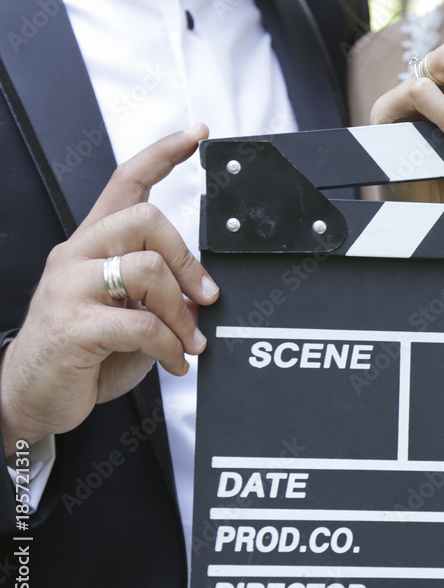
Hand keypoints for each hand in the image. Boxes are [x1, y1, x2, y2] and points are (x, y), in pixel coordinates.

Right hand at [0, 125, 218, 456]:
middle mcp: (77, 256)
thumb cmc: (85, 351)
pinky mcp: (72, 326)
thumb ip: (161, 291)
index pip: (126, 181)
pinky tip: (175, 361)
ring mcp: (69, 288)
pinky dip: (170, 346)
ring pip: (147, 269)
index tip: (197, 134)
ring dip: (183, 312)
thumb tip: (204, 290)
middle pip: (147, 220)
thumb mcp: (129, 312)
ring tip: (189, 341)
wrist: (35, 394)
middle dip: (189, 261)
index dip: (163, 154)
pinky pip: (140, 323)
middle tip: (206, 299)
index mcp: (93, 244)